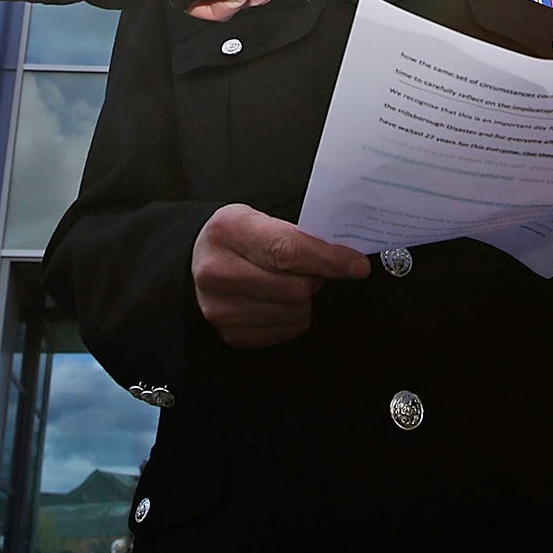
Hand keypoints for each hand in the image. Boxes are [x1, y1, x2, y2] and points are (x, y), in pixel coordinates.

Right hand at [191, 203, 370, 347]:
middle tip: (310, 268)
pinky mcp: (231, 334)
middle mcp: (218, 272)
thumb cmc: (236, 237)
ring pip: (295, 311)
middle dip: (315, 277)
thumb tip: (347, 258)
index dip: (328, 259)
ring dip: (304, 299)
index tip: (357, 265)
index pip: (287, 250)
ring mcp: (221, 308)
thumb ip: (297, 234)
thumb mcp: (258, 217)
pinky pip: (287, 330)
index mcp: (228, 230)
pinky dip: (293, 316)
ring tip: (287, 282)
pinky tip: (277, 300)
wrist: (195, 262)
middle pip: (295, 287)